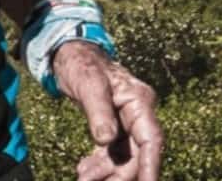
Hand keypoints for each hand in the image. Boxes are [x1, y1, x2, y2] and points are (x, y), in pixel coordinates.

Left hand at [53, 42, 163, 180]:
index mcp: (139, 101)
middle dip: (120, 173)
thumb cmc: (81, 64)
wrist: (70, 53)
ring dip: (107, 171)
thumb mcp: (88, 84)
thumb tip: (105, 140)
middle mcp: (137, 113)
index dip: (151, 166)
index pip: (151, 139)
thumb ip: (98, 111)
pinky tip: (84, 170)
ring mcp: (126, 120)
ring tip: (83, 178)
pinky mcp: (113, 125)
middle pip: (137, 153)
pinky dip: (100, 163)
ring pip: (124, 155)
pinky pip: (112, 151)